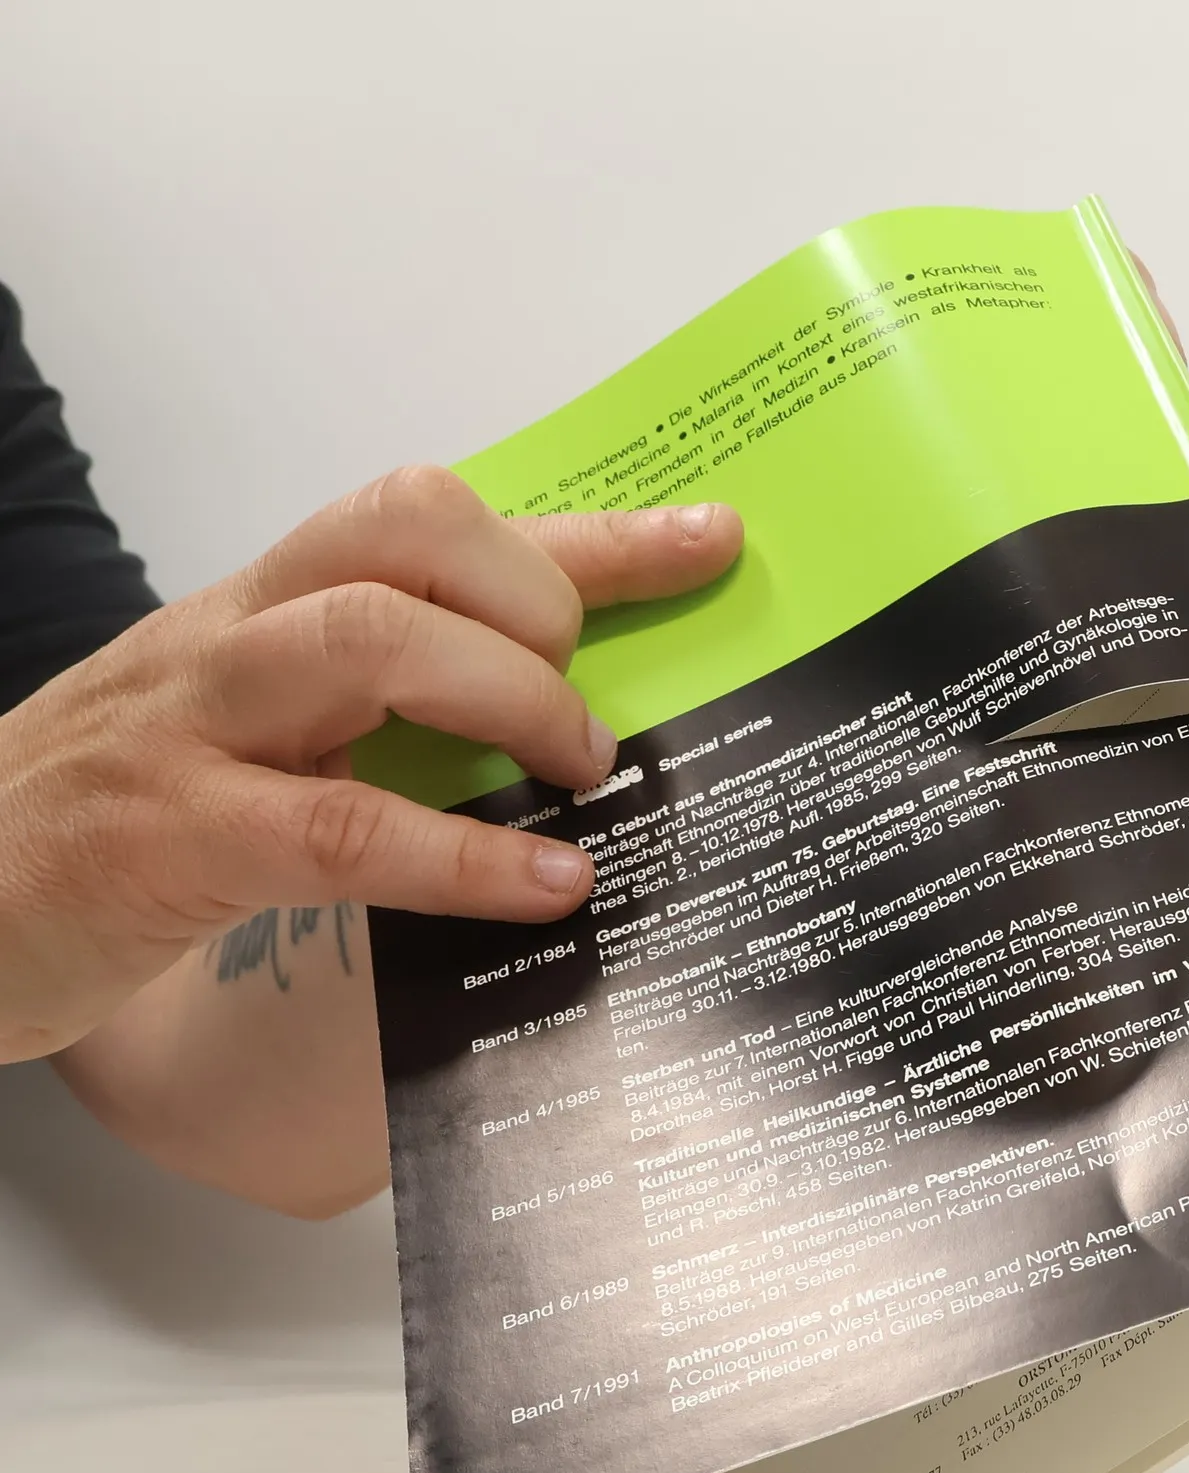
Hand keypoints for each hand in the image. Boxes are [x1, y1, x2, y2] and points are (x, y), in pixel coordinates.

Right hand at [0, 467, 741, 1061]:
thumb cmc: (130, 808)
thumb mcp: (258, 728)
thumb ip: (379, 711)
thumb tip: (556, 728)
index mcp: (271, 605)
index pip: (440, 523)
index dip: (590, 531)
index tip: (711, 538)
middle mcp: (237, 635)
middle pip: (405, 535)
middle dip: (537, 604)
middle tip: (591, 713)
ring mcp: (194, 726)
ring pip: (370, 642)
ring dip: (509, 699)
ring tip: (579, 772)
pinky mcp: (170, 837)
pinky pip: (336, 827)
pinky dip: (461, 856)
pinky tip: (545, 885)